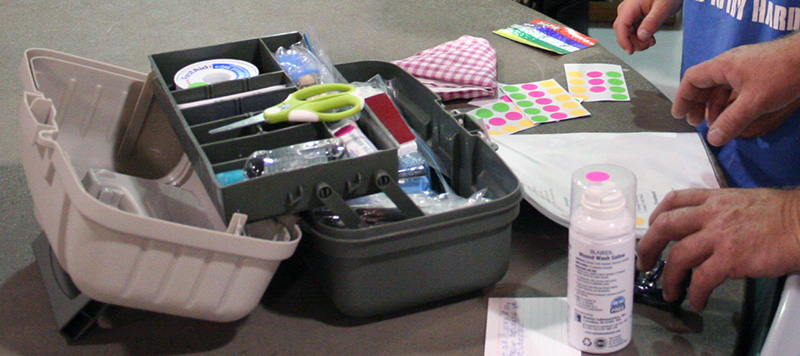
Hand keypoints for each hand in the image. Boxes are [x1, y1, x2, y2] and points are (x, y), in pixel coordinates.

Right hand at [612, 0, 681, 53]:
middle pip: (623, 33)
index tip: (630, 51)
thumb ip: (652, 22)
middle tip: (649, 43)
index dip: (623, 41)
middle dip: (635, 42)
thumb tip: (642, 36)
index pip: (620, 26)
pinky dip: (641, 38)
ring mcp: (630, 14)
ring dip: (638, 42)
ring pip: (628, 34)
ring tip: (651, 40)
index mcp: (630, 6)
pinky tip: (650, 37)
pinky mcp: (635, 18)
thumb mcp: (663, 7)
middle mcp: (627, 10)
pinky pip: (633, 32)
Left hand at [638, 188, 799, 311]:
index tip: (651, 227)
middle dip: (648, 246)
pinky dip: (694, 293)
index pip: (675, 199)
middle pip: (665, 226)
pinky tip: (695, 301)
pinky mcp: (731, 258)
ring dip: (668, 277)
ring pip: (678, 256)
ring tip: (669, 291)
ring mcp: (719, 235)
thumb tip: (703, 226)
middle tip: (644, 263)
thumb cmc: (779, 215)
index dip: (657, 214)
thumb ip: (719, 211)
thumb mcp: (743, 201)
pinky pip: (702, 279)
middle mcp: (711, 213)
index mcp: (714, 198)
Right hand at [672, 34, 799, 145]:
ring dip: (715, 105)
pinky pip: (734, 87)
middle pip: (704, 84)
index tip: (680, 115)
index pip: (692, 79)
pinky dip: (729, 102)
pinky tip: (734, 114)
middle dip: (698, 105)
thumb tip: (712, 139)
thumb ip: (731, 122)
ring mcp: (744, 66)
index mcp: (722, 66)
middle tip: (697, 123)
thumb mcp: (754, 102)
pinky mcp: (757, 71)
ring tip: (716, 123)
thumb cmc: (781, 75)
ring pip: (720, 87)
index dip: (683, 98)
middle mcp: (729, 64)